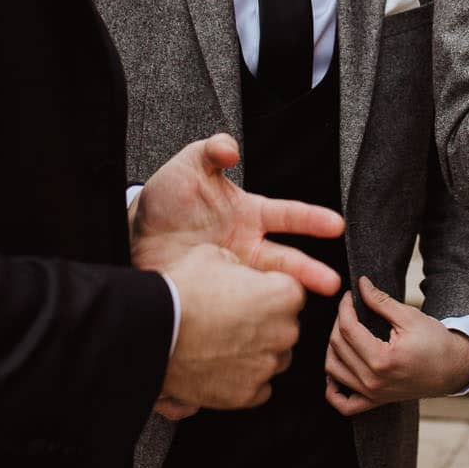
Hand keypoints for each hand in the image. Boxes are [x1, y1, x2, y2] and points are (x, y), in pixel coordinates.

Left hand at [132, 134, 344, 296]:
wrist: (132, 234)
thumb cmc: (166, 198)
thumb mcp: (189, 166)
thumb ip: (211, 150)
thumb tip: (230, 147)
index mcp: (250, 215)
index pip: (289, 216)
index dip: (314, 220)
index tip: (336, 225)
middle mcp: (248, 246)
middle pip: (288, 260)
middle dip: (311, 271)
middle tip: (331, 282)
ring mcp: (233, 272)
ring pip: (268, 287)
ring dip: (285, 296)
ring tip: (299, 309)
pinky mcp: (216, 294)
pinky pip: (241, 305)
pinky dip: (253, 310)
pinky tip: (262, 320)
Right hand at [157, 243, 303, 413]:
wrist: (153, 331)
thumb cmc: (183, 291)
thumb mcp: (213, 255)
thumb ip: (239, 265)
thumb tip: (240, 273)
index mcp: (284, 294)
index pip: (291, 294)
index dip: (269, 293)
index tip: (250, 296)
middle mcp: (285, 332)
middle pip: (285, 328)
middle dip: (266, 324)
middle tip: (233, 320)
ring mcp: (267, 366)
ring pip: (273, 358)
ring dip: (257, 352)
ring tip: (224, 344)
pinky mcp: (248, 394)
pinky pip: (258, 387)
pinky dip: (244, 379)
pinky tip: (221, 366)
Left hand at [323, 277, 468, 415]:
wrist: (452, 369)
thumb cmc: (435, 342)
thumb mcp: (409, 317)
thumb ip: (381, 301)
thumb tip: (361, 284)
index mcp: (382, 360)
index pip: (348, 329)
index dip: (345, 307)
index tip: (350, 295)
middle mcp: (373, 381)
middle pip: (338, 346)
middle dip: (339, 321)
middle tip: (350, 308)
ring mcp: (372, 394)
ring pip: (333, 370)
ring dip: (333, 347)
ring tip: (344, 331)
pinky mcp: (374, 401)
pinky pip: (343, 403)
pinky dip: (332, 388)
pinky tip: (338, 367)